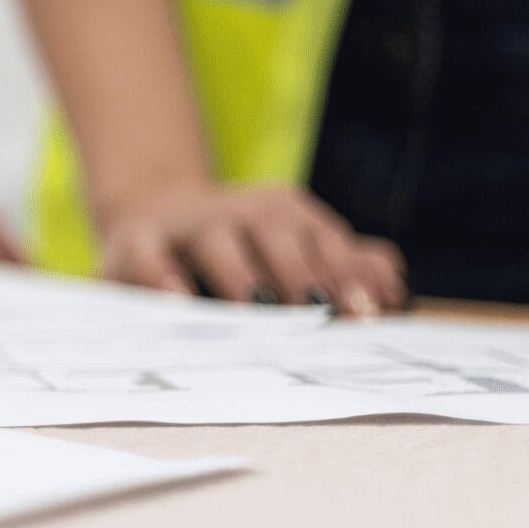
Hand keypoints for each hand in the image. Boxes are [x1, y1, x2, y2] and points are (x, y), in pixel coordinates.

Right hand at [96, 184, 404, 314]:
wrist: (152, 217)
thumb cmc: (240, 251)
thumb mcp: (294, 253)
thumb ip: (345, 269)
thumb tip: (394, 289)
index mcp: (281, 212)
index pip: (320, 238)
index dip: (346, 274)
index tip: (366, 315)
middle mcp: (235, 210)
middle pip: (274, 231)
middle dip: (301, 274)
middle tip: (319, 317)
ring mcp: (185, 225)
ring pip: (217, 239)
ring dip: (240, 275)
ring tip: (258, 312)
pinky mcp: (134, 243)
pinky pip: (148, 256)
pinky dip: (162, 277)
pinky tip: (181, 303)